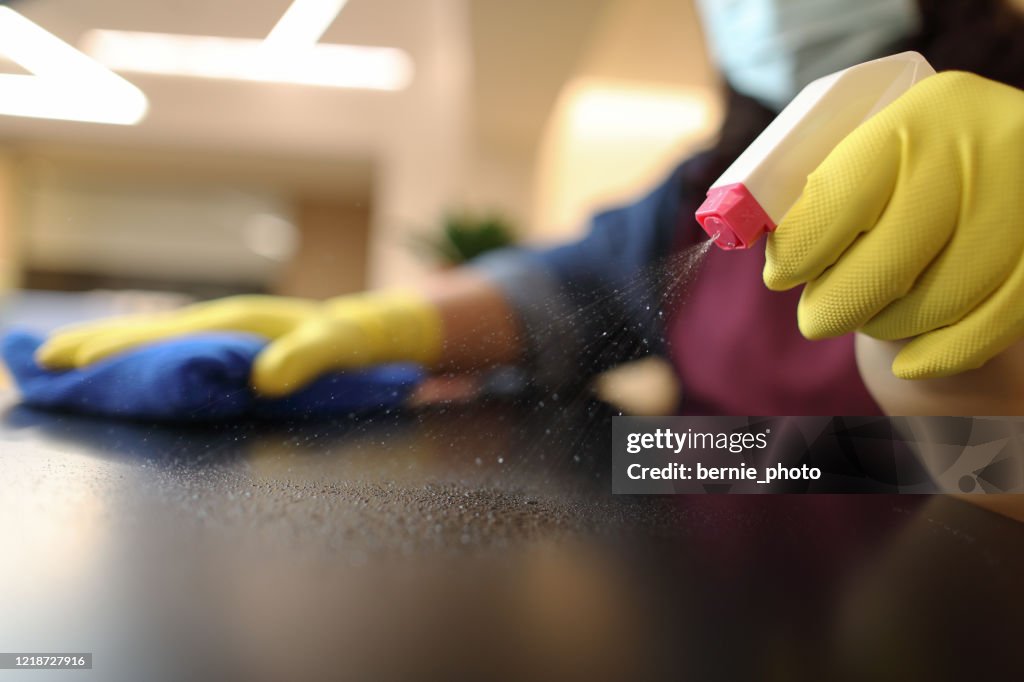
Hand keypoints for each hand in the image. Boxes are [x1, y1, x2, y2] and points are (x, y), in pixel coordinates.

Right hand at [36, 292, 442, 395]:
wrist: (361, 333)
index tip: (72, 360)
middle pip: (142, 334)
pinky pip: (166, 351)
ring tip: (56, 360)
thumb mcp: (333, 349)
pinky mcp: (221, 349)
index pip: (161, 337)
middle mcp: (216, 324)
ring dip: (105, 349)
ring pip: (149, 341)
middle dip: (91, 346)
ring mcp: (216, 335)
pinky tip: (113, 366)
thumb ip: (304, 361)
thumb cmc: (346, 341)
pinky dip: (133, 356)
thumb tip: (263, 382)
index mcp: (231, 323)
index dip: (116, 348)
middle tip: (37, 360)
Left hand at [764, 72, 1023, 378]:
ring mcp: (1021, 201)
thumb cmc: (911, 163)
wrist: (1002, 151)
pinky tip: (910, 362)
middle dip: (836, 305)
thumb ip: (819, 192)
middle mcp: (979, 150)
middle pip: (888, 263)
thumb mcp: (870, 149)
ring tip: (871, 315)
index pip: (838, 200)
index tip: (782, 275)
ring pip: (938, 302)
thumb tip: (763, 244)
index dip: (798, 253)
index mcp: (917, 115)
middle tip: (818, 317)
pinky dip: (941, 354)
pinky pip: (991, 325)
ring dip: (888, 326)